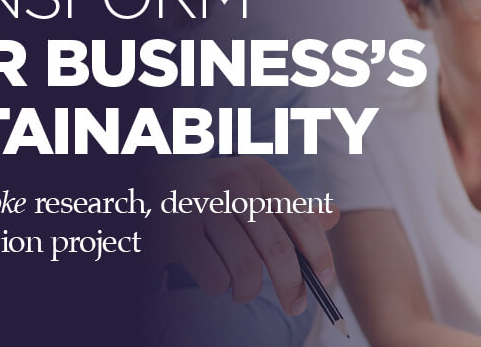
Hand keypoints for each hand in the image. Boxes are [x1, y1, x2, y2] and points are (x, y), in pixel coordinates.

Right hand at [146, 156, 338, 313]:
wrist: (147, 189)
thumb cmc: (207, 196)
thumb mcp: (248, 191)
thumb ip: (287, 206)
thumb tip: (332, 215)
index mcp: (258, 173)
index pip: (303, 221)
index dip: (319, 256)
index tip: (325, 282)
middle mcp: (233, 183)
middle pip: (279, 251)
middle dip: (292, 287)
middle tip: (295, 307)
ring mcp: (202, 205)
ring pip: (246, 269)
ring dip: (249, 291)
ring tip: (242, 292)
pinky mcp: (176, 231)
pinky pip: (215, 277)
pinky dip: (220, 288)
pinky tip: (214, 278)